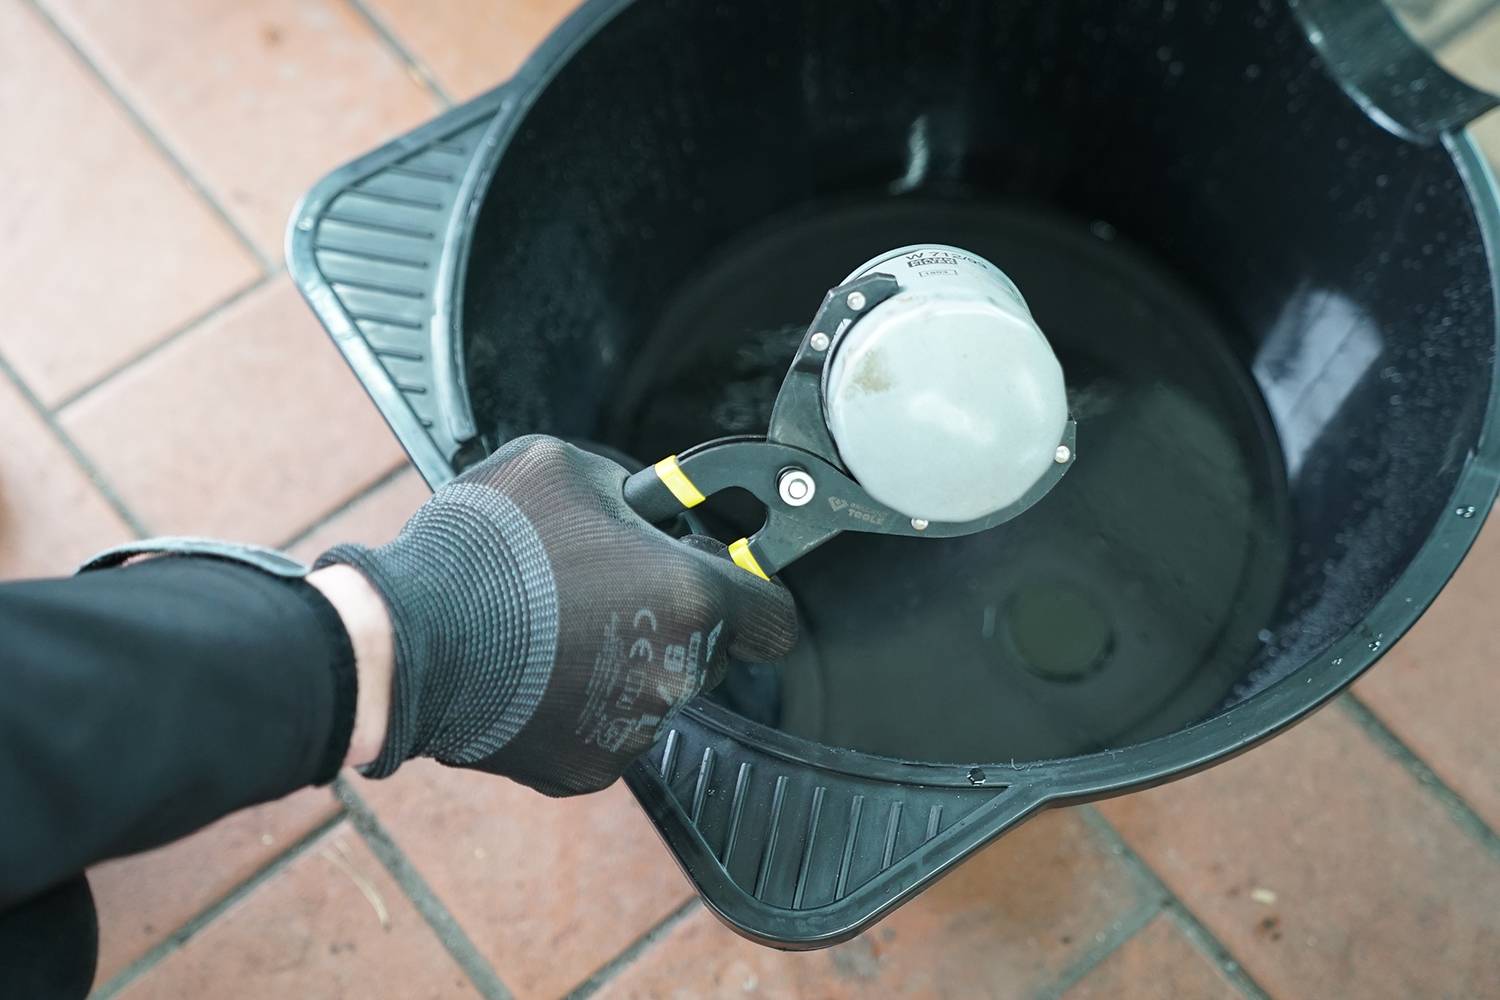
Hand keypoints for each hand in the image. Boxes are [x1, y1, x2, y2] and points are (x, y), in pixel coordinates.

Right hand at [316, 435, 797, 793]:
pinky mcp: (585, 770)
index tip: (732, 584)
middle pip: (707, 652)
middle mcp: (675, 674)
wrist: (404, 641)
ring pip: (652, 692)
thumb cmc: (483, 547)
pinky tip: (532, 673)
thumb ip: (628, 487)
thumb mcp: (562, 464)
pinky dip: (577, 707)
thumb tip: (645, 503)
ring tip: (552, 629)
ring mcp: (632, 731)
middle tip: (606, 589)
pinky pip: (602, 731)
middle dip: (671, 621)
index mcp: (688, 596)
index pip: (775, 617)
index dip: (755, 594)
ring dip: (621, 663)